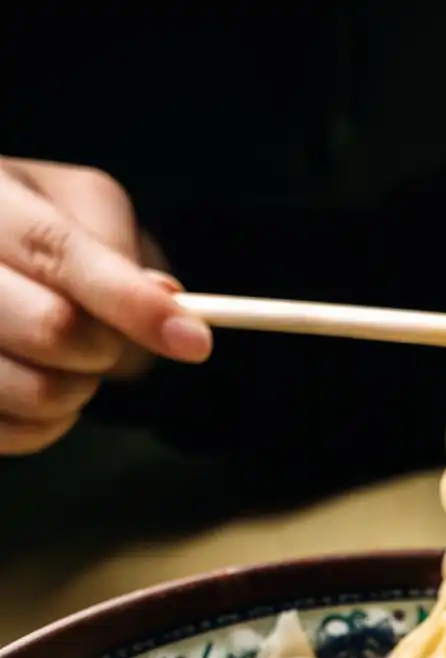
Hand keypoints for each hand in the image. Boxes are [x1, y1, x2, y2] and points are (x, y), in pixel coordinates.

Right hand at [0, 158, 212, 454]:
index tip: (195, 340)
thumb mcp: (82, 205)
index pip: (56, 252)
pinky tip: (42, 384)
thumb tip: (165, 300)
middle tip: (105, 338)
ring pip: (38, 391)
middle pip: (52, 328)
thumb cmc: (38, 225)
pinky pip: (19, 434)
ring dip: (80, 390)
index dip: (130, 299)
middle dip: (106, 345)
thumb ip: (119, 246)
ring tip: (69, 359)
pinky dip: (51, 422)